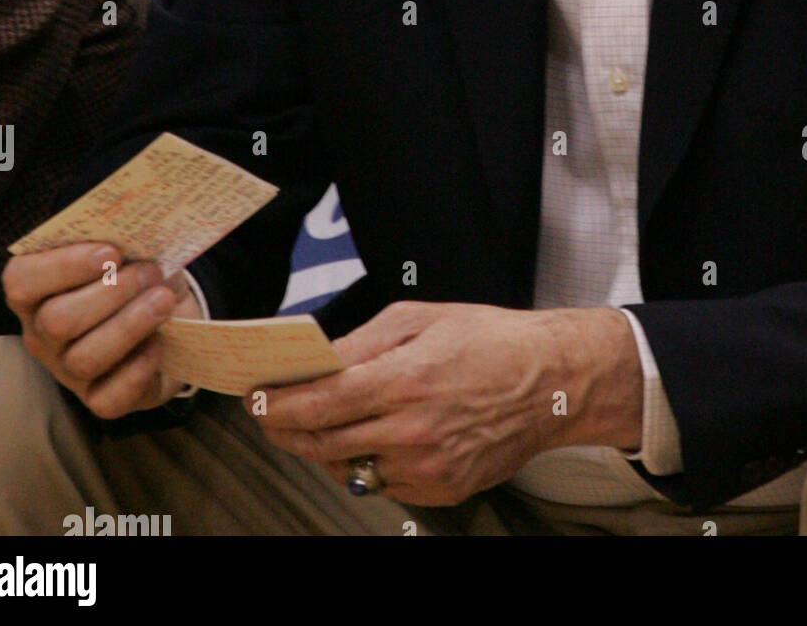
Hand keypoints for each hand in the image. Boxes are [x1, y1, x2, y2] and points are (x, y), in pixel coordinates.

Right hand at [3, 243, 202, 418]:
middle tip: (150, 273)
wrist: (169, 307)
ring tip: (163, 299)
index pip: (21, 281)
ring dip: (132, 324)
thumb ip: (117, 231)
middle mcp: (43, 334)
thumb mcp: (127, 244)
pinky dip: (138, 370)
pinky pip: (108, 398)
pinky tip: (160, 343)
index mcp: (37, 290)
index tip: (111, 251)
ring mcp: (68, 371)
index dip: (64, 266)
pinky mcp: (101, 399)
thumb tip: (131, 220)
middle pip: (58, 322)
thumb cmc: (137, 269)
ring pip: (85, 358)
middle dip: (112, 293)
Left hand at [247, 301, 642, 504]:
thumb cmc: (490, 339)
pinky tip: (379, 437)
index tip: (255, 400)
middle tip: (273, 414)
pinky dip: (371, 462)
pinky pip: (384, 484)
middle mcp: (413, 430)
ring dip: (328, 447)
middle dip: (289, 428)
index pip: (319, 404)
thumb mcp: (422, 317)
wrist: (552, 380)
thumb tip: (319, 361)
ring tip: (327, 422)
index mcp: (405, 379)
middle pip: (324, 442)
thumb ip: (364, 341)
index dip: (277, 405)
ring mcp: (428, 466)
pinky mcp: (443, 489)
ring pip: (350, 468)